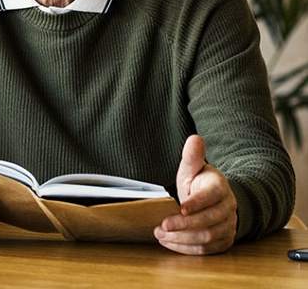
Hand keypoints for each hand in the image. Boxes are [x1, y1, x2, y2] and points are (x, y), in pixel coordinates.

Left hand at [155, 135, 236, 254]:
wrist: (215, 200)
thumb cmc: (199, 183)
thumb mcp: (193, 168)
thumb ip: (192, 156)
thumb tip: (195, 138)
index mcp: (220, 188)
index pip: (211, 197)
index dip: (196, 204)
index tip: (180, 209)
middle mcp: (228, 208)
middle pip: (209, 221)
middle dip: (184, 226)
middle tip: (162, 226)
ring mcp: (228, 226)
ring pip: (208, 237)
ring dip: (182, 239)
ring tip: (161, 234)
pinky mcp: (224, 241)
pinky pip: (208, 250)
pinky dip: (187, 249)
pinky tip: (170, 243)